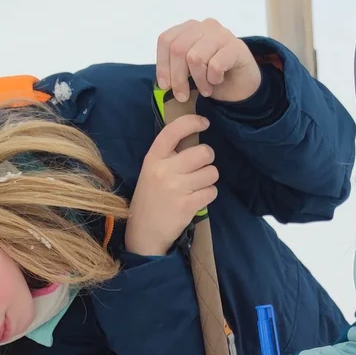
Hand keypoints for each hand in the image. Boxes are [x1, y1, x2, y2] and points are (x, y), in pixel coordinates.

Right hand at [124, 112, 218, 256]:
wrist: (144, 232)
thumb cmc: (150, 198)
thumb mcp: (150, 171)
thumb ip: (168, 155)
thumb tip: (194, 137)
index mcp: (153, 158)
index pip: (174, 130)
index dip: (192, 122)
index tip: (205, 123)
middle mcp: (164, 170)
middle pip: (203, 152)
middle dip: (208, 159)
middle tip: (201, 167)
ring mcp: (176, 188)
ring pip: (211, 172)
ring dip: (209, 179)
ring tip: (197, 186)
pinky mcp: (187, 205)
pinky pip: (212, 191)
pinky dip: (208, 195)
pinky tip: (197, 199)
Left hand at [155, 19, 262, 103]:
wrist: (242, 84)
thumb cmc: (213, 77)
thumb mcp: (189, 72)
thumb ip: (175, 69)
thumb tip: (162, 83)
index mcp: (189, 28)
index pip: (166, 40)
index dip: (162, 64)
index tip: (165, 86)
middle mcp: (204, 26)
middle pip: (178, 49)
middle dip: (178, 78)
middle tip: (182, 96)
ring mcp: (222, 34)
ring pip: (195, 57)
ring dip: (198, 80)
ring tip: (205, 90)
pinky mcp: (237, 47)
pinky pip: (215, 65)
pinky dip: (213, 79)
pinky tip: (217, 81)